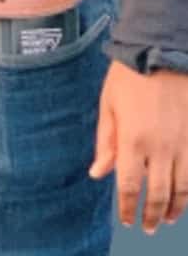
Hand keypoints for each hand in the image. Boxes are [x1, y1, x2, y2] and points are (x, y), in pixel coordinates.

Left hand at [89, 60, 187, 232]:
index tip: (127, 220)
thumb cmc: (128, 75)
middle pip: (157, 194)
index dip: (128, 208)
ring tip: (166, 219)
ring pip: (181, 189)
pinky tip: (183, 197)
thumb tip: (98, 173)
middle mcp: (160, 147)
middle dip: (151, 215)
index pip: (130, 187)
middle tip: (146, 226)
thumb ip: (105, 142)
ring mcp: (182, 144)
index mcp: (132, 140)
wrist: (161, 49)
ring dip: (173, 209)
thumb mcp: (108, 104)